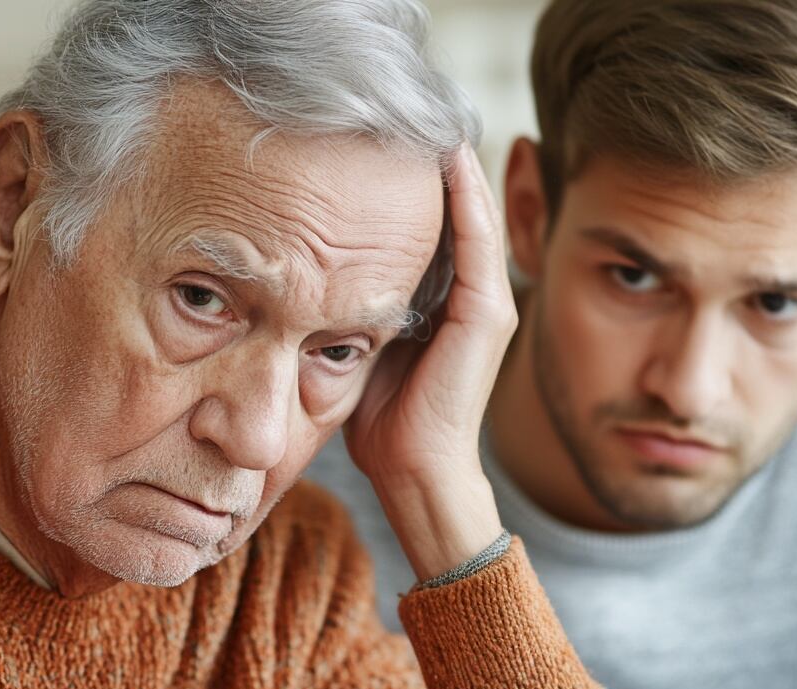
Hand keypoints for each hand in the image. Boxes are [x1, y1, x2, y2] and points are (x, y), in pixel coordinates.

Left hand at [344, 143, 516, 581]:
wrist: (413, 470)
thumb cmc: (383, 417)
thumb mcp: (361, 340)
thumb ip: (357, 299)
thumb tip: (307, 261)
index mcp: (446, 297)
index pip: (433, 222)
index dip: (410, 180)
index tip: (382, 136)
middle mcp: (475, 292)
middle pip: (456, 209)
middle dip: (430, 162)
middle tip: (403, 110)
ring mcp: (488, 300)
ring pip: (472, 214)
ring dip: (452, 166)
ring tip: (429, 117)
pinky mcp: (489, 313)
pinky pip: (478, 240)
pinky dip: (465, 198)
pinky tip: (449, 158)